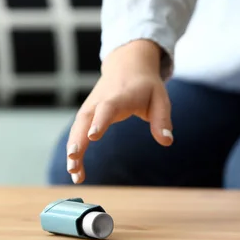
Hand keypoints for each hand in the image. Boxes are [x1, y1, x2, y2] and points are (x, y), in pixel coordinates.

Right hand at [65, 40, 173, 183]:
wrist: (127, 65)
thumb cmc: (145, 85)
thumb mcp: (160, 98)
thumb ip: (162, 120)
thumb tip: (167, 141)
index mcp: (120, 96)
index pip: (107, 108)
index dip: (100, 121)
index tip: (93, 136)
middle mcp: (100, 101)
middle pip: (86, 120)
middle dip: (78, 139)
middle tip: (72, 159)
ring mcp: (90, 107)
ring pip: (78, 129)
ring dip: (73, 150)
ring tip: (74, 174)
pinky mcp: (86, 114)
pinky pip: (78, 133)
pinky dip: (74, 149)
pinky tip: (76, 170)